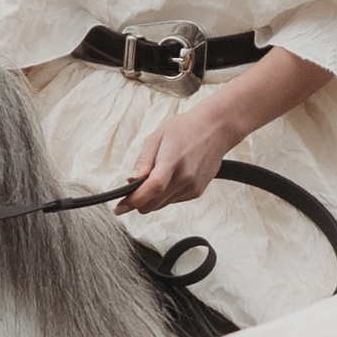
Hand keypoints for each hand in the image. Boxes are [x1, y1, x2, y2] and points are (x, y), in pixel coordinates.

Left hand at [121, 99, 238, 213]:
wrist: (216, 129)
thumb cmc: (185, 129)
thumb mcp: (157, 137)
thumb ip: (143, 161)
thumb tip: (130, 181)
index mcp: (172, 160)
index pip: (152, 188)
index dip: (133, 201)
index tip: (120, 208)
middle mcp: (184, 177)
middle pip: (153, 203)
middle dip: (139, 201)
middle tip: (133, 189)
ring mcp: (192, 187)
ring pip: (161, 205)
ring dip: (153, 197)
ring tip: (158, 174)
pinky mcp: (196, 192)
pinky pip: (173, 201)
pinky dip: (166, 194)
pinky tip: (171, 176)